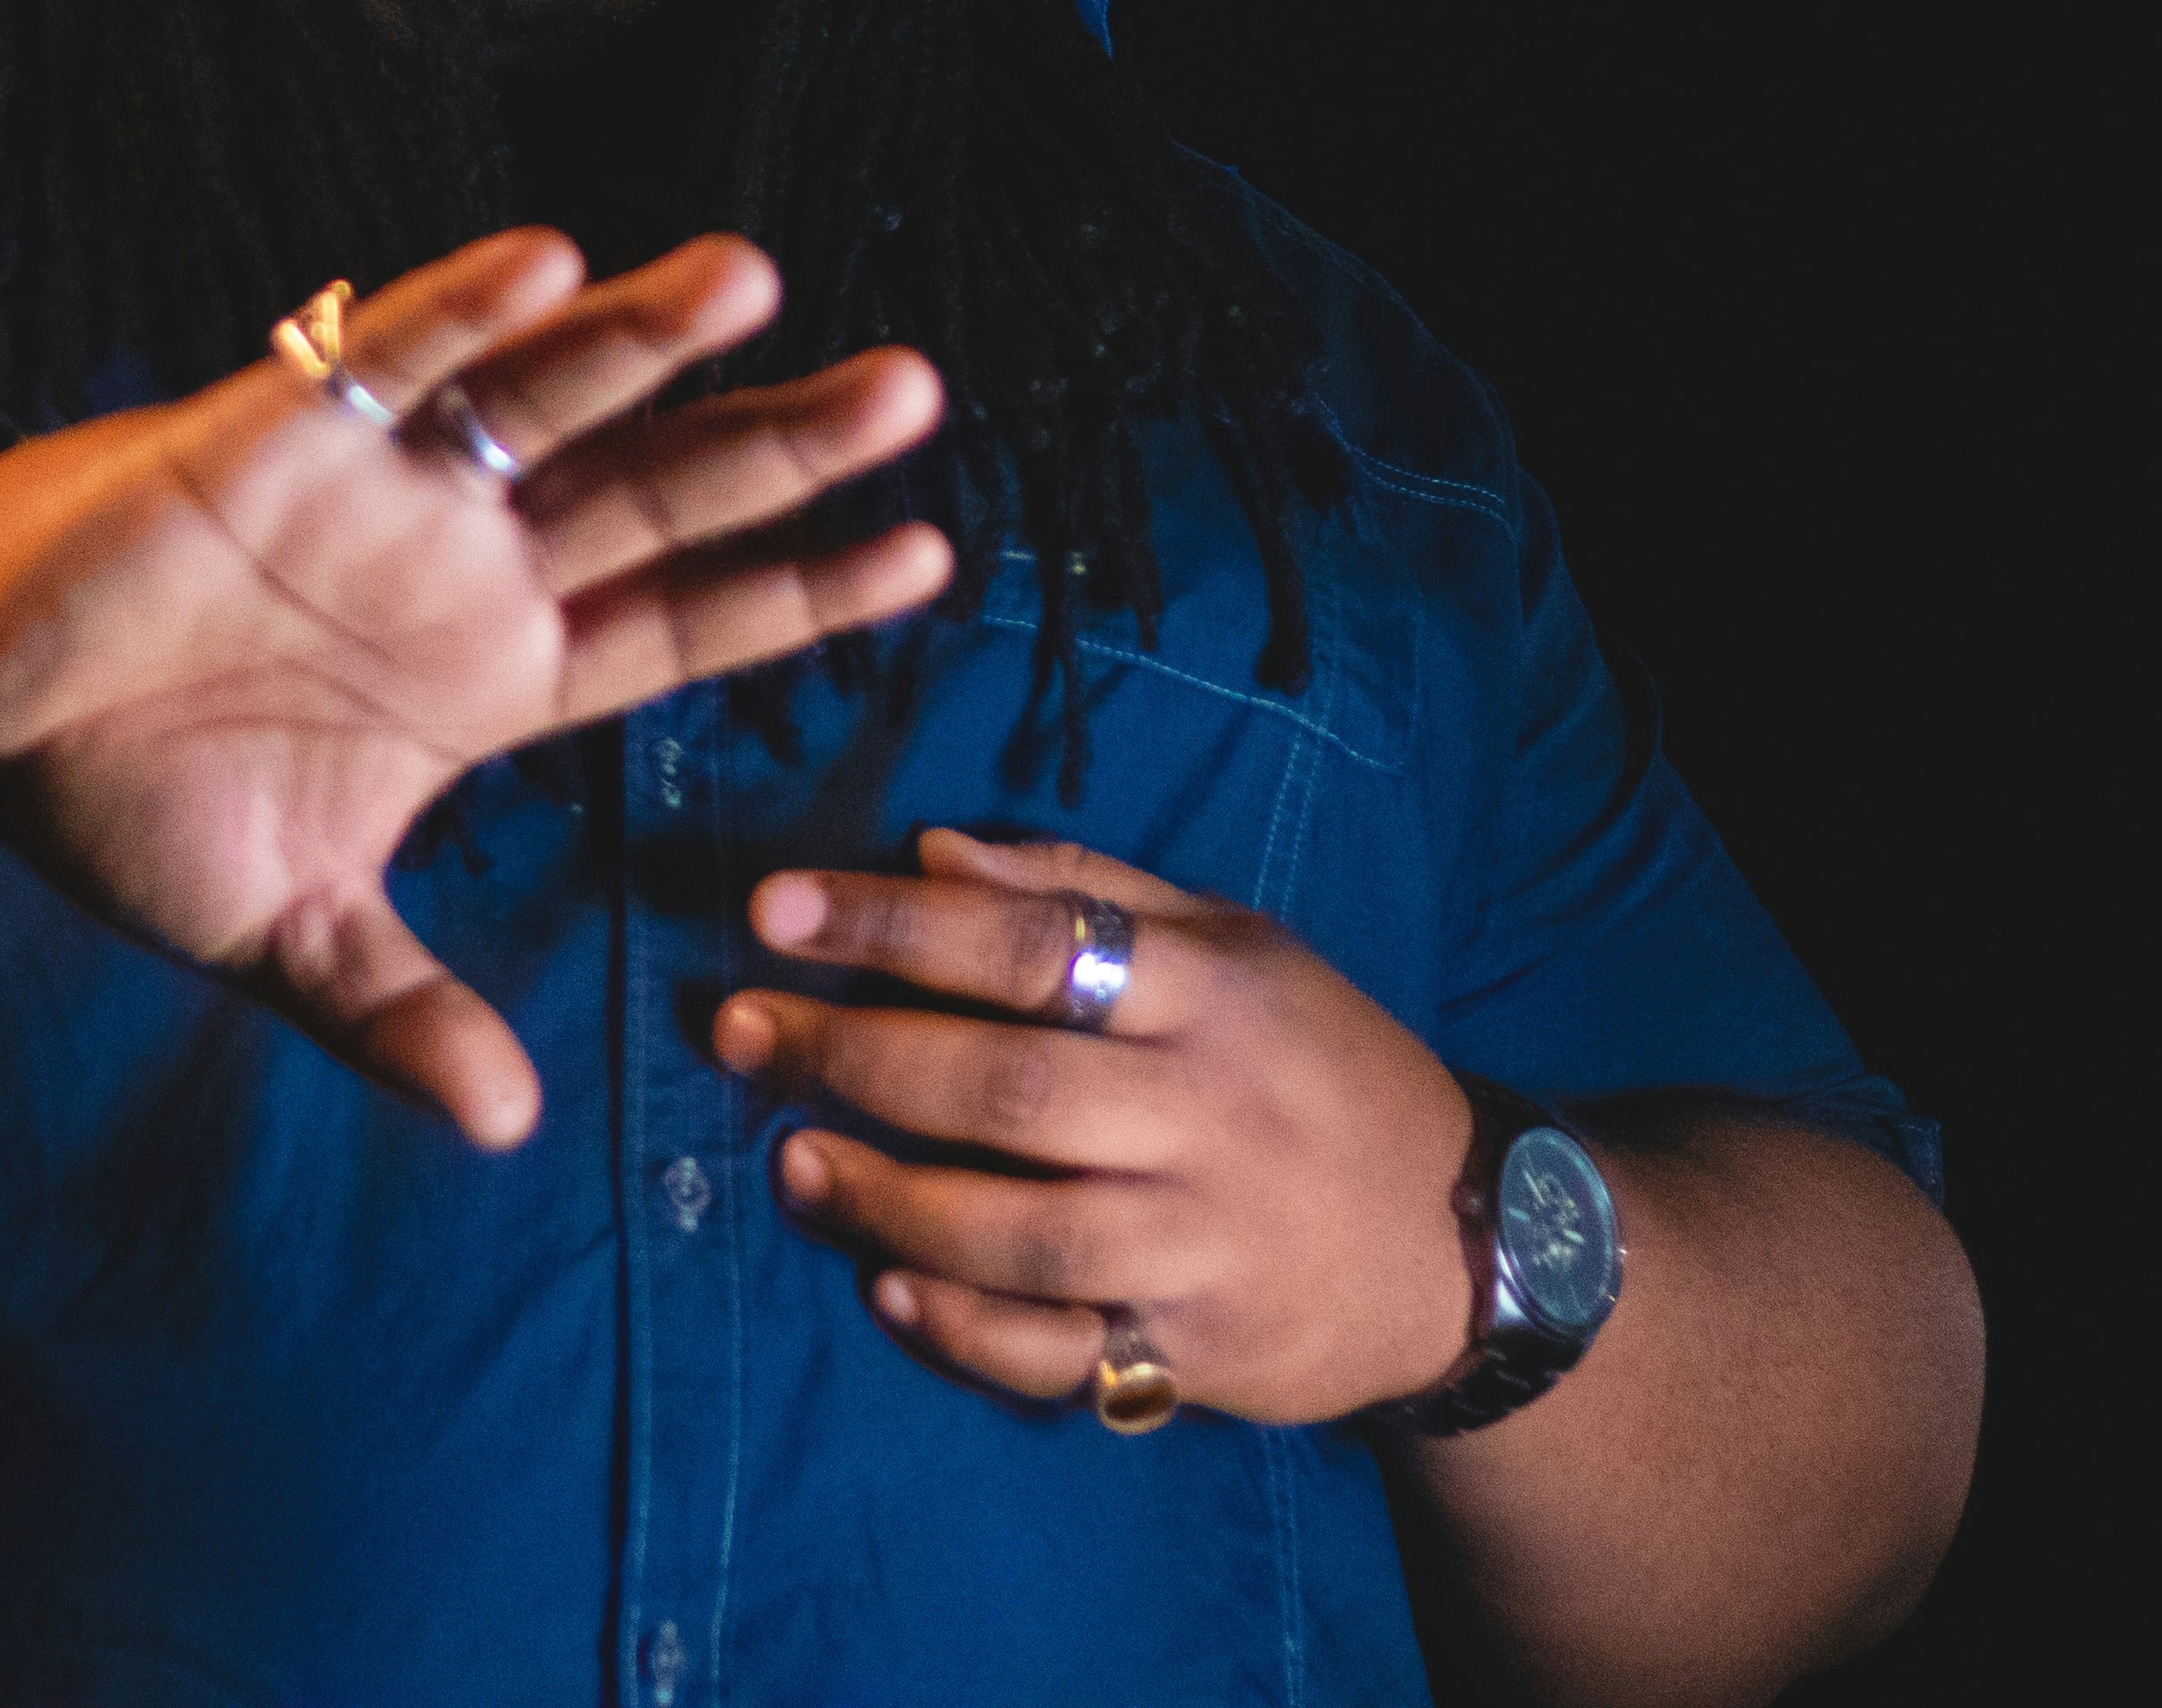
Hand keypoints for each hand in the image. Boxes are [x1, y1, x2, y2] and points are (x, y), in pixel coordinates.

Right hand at [0, 228, 948, 1151]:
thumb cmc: (131, 802)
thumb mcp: (280, 932)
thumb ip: (394, 1012)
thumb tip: (507, 1128)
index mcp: (492, 679)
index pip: (682, 626)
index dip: (800, 593)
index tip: (934, 555)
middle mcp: (468, 568)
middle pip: (657, 493)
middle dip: (782, 445)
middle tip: (916, 390)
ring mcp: (386, 492)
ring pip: (546, 400)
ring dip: (645, 338)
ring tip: (759, 278)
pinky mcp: (282, 432)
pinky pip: (391, 358)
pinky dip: (466, 314)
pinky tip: (554, 264)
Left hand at [711, 828, 1477, 1422]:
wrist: (1468, 1243)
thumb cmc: (1313, 1061)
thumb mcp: (1234, 940)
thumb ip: (1084, 890)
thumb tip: (930, 848)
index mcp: (1212, 993)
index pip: (1033, 941)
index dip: (894, 921)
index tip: (773, 907)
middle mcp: (1208, 1118)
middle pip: (1008, 1088)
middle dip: (853, 1054)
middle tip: (735, 1030)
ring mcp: (1205, 1246)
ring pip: (1023, 1231)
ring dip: (887, 1198)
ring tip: (788, 1161)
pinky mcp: (1200, 1355)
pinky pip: (1064, 1353)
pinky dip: (966, 1329)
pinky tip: (886, 1288)